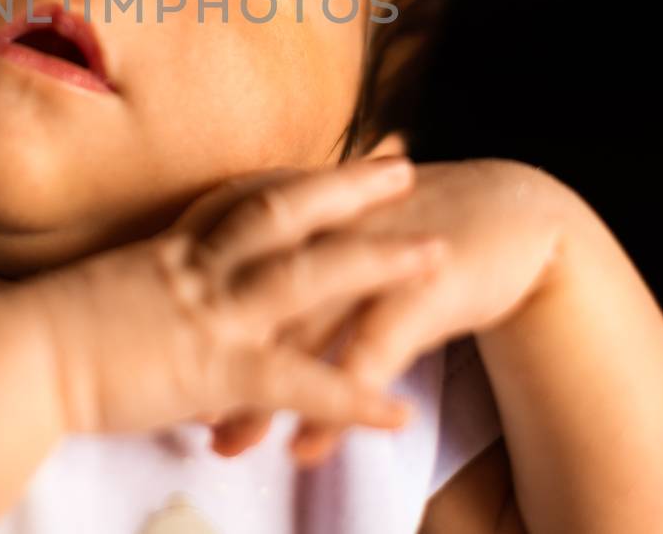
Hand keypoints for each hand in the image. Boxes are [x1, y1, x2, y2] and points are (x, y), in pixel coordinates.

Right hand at [0, 155, 451, 439]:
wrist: (9, 364)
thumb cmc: (33, 338)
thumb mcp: (98, 295)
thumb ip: (141, 292)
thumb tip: (157, 303)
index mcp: (169, 248)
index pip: (244, 194)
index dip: (295, 171)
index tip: (333, 150)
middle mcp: (196, 268)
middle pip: (288, 210)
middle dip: (351, 186)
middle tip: (407, 164)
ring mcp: (208, 313)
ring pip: (309, 275)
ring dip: (379, 263)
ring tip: (438, 256)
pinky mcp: (211, 370)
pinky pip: (297, 383)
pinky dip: (351, 399)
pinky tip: (397, 413)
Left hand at [203, 157, 579, 465]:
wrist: (515, 214)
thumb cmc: (422, 225)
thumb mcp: (350, 229)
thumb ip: (297, 254)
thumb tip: (248, 299)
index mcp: (306, 212)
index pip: (227, 259)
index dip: (186, 307)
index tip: (148, 355)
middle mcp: (328, 232)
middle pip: (251, 301)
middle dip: (208, 359)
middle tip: (170, 411)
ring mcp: (370, 260)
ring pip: (301, 336)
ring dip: (260, 398)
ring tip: (227, 447)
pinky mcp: (417, 290)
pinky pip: (366, 358)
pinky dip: (334, 409)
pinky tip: (308, 451)